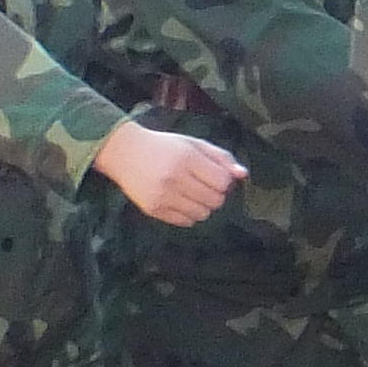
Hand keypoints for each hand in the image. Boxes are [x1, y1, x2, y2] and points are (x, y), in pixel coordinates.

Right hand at [94, 123, 247, 228]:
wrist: (124, 152)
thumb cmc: (164, 146)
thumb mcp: (193, 144)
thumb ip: (221, 158)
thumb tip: (243, 175)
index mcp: (187, 158)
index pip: (223, 182)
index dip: (224, 180)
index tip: (214, 175)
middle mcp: (175, 178)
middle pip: (216, 200)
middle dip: (215, 194)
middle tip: (203, 185)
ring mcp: (163, 196)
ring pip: (203, 214)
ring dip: (203, 206)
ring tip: (191, 193)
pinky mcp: (153, 209)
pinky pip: (186, 222)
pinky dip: (188, 214)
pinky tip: (179, 200)